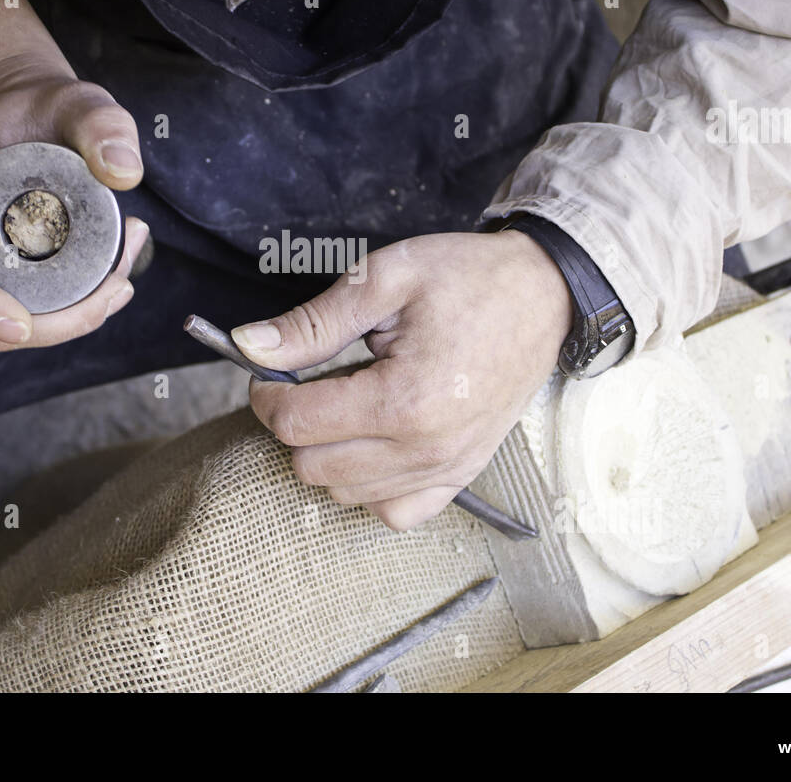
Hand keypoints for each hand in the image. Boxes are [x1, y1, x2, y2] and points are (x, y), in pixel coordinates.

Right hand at [0, 0, 147, 348]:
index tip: (21, 323)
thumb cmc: (45, 106)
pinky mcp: (3, 276)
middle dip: (48, 324)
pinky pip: (28, 311)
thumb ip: (103, 123)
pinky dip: (74, 312)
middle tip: (116, 289)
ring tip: (124, 280)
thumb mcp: (80, 101)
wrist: (32, 112)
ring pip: (4, 324)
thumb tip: (123, 174)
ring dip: (69, 321)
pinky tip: (117, 286)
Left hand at [233, 230, 572, 529]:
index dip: (266, 395)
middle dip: (294, 423)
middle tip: (308, 382)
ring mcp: (448, 468)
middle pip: (313, 466)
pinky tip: (371, 445)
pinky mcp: (463, 475)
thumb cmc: (468, 278)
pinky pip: (396, 512)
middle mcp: (427, 447)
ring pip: (346, 493)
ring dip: (328, 454)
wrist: (542, 293)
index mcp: (404, 398)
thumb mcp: (383, 280)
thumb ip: (312, 323)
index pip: (297, 424)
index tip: (267, 371)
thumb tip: (248, 346)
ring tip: (345, 405)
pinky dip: (371, 488)